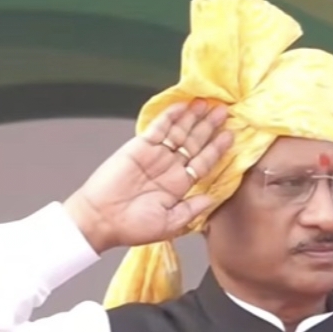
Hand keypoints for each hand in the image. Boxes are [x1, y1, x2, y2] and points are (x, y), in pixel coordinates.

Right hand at [64, 100, 232, 252]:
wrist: (102, 219)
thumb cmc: (133, 227)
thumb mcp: (170, 223)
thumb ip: (192, 209)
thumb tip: (212, 198)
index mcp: (179, 186)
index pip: (203, 163)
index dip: (216, 149)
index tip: (230, 136)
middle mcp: (169, 168)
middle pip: (195, 143)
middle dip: (209, 127)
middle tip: (224, 112)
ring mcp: (155, 155)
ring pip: (179, 132)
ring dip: (193, 118)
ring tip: (209, 104)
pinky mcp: (140, 146)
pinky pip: (159, 128)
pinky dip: (171, 116)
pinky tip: (184, 106)